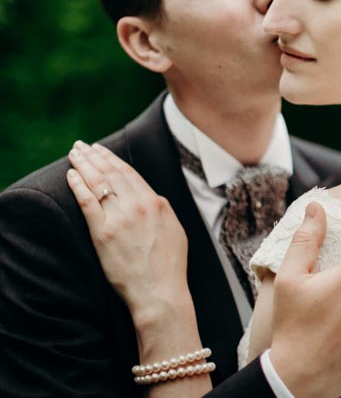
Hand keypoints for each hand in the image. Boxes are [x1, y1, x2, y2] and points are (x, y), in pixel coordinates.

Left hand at [66, 141, 190, 320]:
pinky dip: (78, 185)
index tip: (102, 150)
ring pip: (99, 182)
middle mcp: (140, 205)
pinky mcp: (104, 233)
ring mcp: (121, 218)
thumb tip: (151, 199)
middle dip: (95, 156)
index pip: (130, 174)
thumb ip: (161, 211)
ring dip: (84, 164)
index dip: (113, 159)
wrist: (159, 291)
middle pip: (112, 173)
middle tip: (83, 145)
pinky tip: (70, 175)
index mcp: (157, 203)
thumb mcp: (175, 230)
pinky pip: (88, 202)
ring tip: (74, 154)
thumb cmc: (169, 266)